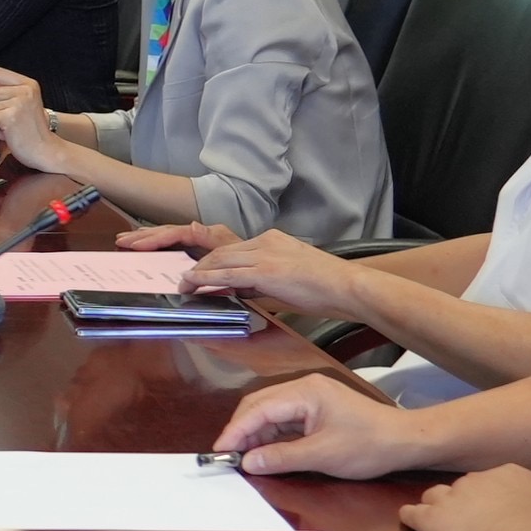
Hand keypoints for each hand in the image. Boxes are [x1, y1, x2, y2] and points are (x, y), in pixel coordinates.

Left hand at [0, 67, 67, 169]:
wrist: (46, 151)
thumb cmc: (31, 131)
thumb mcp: (23, 103)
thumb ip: (6, 92)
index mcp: (28, 84)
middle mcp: (26, 90)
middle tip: (2, 120)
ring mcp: (19, 102)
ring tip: (8, 127)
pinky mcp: (11, 117)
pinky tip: (7, 134)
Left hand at [166, 228, 358, 313]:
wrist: (347, 286)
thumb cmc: (326, 287)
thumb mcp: (290, 277)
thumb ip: (265, 279)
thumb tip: (241, 290)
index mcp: (273, 239)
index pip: (234, 249)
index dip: (213, 261)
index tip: (199, 272)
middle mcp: (266, 241)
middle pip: (221, 251)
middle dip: (200, 264)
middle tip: (183, 278)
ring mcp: (265, 254)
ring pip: (220, 261)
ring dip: (198, 274)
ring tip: (182, 285)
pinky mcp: (265, 271)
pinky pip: (226, 274)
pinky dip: (205, 279)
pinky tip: (192, 284)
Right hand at [213, 375, 422, 475]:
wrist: (405, 441)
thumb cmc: (368, 445)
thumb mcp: (323, 455)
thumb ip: (281, 457)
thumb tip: (248, 462)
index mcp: (305, 392)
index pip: (258, 409)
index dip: (236, 430)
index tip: (220, 451)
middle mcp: (303, 388)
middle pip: (259, 405)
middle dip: (240, 430)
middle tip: (227, 456)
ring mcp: (310, 397)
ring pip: (269, 413)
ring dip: (254, 434)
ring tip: (243, 457)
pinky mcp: (315, 409)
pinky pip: (283, 419)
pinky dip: (270, 435)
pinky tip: (264, 451)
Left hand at [400, 463, 530, 530]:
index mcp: (509, 474)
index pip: (491, 481)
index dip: (488, 497)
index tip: (492, 511)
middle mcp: (476, 479)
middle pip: (461, 487)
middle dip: (462, 502)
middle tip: (466, 522)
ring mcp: (450, 497)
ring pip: (433, 496)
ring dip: (435, 509)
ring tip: (437, 524)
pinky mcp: (430, 518)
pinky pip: (411, 514)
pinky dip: (411, 520)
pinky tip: (410, 527)